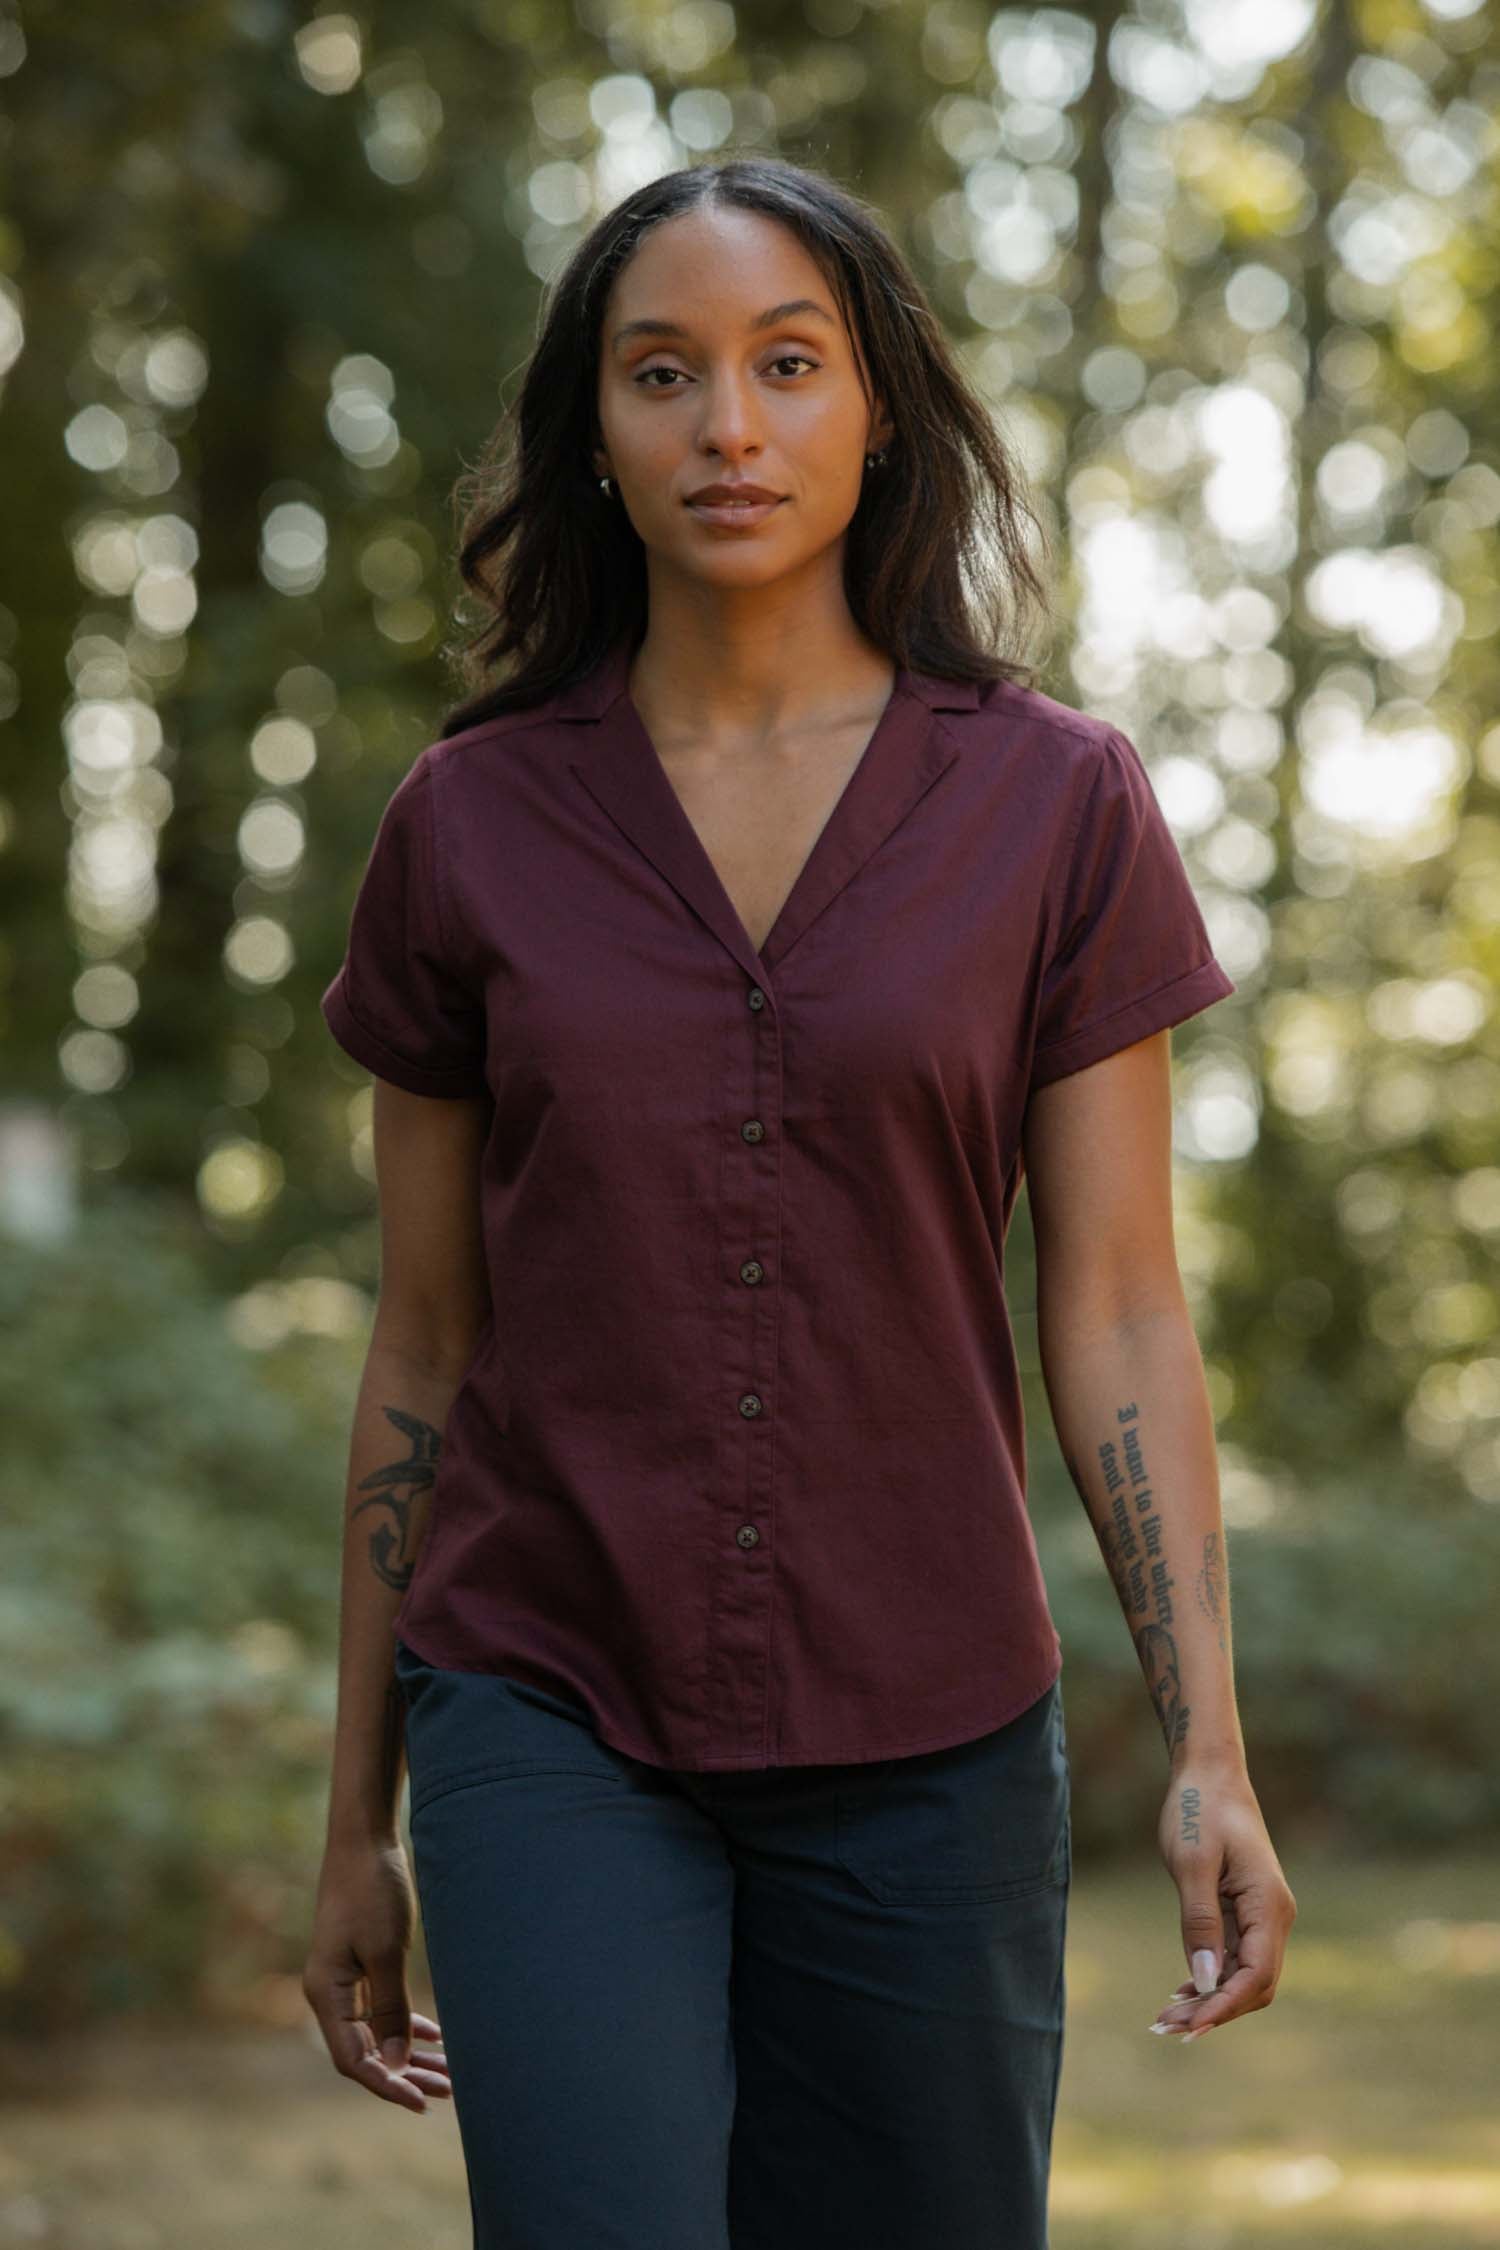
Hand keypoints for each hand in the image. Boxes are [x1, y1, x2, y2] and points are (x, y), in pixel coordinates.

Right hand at [303, 1836, 454, 2113]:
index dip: (387, 2085)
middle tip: (448, 2091)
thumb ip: (390, 2009)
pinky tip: (435, 2036)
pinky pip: (380, 2009)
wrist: (364, 1840)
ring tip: (448, 2073)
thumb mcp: (386, 1952)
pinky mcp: (359, 1964)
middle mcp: (329, 1993)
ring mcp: (343, 1979)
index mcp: (325, 1994)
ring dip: (410, 2052)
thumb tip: (397, 2064)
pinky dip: (406, 2023)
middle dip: (405, 2074)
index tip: (421, 2102)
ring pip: (376, 2032)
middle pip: (366, 2052)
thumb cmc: (373, 1890)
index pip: (353, 2060)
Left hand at [1149, 1764, 1295, 2044]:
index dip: (1224, 2006)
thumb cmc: (1198, 1810)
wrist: (1208, 1772)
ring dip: (1209, 1999)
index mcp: (1269, 1904)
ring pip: (1242, 1974)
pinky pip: (1233, 1957)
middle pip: (1253, 1984)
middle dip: (1214, 2011)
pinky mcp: (1243, 1911)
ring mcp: (1260, 1915)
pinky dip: (1210, 1978)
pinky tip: (1182, 1992)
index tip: (1190, 2026)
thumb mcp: (1192, 1864)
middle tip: (1166, 2027)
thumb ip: (1200, 1922)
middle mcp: (1273, 1915)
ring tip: (1166, 2018)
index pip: (1257, 1975)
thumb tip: (1205, 1981)